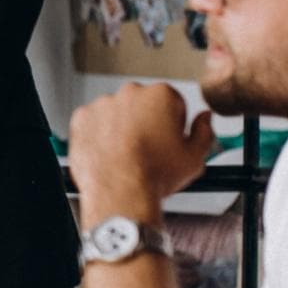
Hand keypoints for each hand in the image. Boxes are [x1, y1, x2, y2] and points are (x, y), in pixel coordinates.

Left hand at [68, 83, 215, 219]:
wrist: (120, 193)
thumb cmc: (154, 176)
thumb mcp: (194, 158)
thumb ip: (205, 131)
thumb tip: (205, 119)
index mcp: (161, 96)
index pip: (173, 102)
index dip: (173, 125)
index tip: (168, 140)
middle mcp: (131, 93)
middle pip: (143, 104)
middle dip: (146, 122)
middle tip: (148, 150)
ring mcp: (104, 104)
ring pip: (117, 113)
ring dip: (121, 128)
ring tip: (127, 155)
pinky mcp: (82, 117)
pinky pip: (93, 122)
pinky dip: (99, 135)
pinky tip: (110, 154)